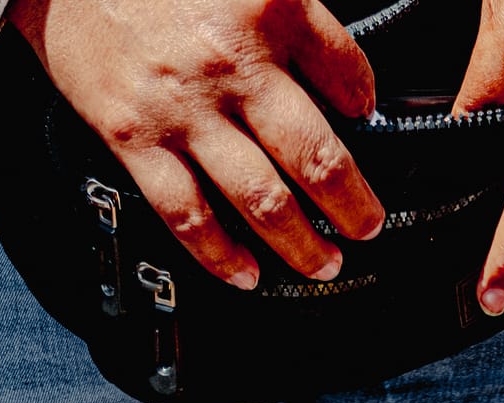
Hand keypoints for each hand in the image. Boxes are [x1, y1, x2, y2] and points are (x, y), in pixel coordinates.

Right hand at [9, 0, 383, 289]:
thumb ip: (289, 12)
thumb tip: (337, 74)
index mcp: (267, 8)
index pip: (348, 75)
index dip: (368, 107)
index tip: (369, 124)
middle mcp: (231, 64)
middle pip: (316, 157)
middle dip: (353, 206)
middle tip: (367, 226)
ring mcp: (183, 110)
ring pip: (263, 201)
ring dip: (302, 245)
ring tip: (323, 263)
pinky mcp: (134, 138)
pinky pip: (188, 216)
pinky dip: (222, 256)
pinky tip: (246, 274)